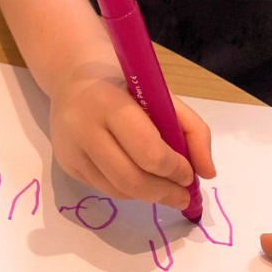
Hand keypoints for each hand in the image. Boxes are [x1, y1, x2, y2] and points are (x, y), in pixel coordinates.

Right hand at [49, 60, 215, 209]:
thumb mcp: (161, 94)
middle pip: (131, 179)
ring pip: (118, 190)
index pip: (148, 152)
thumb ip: (192, 129)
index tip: (190, 173)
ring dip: (149, 195)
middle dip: (165, 192)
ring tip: (165, 187)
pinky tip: (137, 175)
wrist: (72, 76)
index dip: (175, 169)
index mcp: (109, 102)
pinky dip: (128, 189)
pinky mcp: (65, 163)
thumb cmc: (124, 83)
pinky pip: (104, 188)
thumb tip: (206, 172)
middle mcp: (82, 127)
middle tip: (184, 195)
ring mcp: (70, 148)